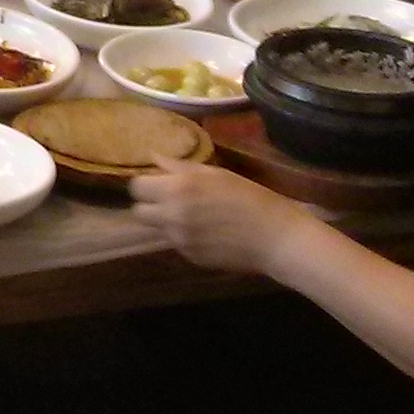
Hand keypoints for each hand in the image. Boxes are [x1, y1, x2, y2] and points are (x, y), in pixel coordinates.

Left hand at [132, 160, 312, 275]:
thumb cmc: (250, 198)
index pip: (136, 187)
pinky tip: (207, 232)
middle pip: (139, 212)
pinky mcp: (191, 257)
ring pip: (156, 229)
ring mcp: (180, 240)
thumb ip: (179, 167)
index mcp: (178, 189)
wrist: (276, 238)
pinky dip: (184, 237)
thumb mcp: (216, 175)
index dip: (145, 184)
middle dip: (150, 205)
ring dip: (166, 221)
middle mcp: (173, 216)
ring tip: (193, 216)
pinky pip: (176, 244)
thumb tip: (153, 156)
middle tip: (169, 200)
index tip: (158, 183)